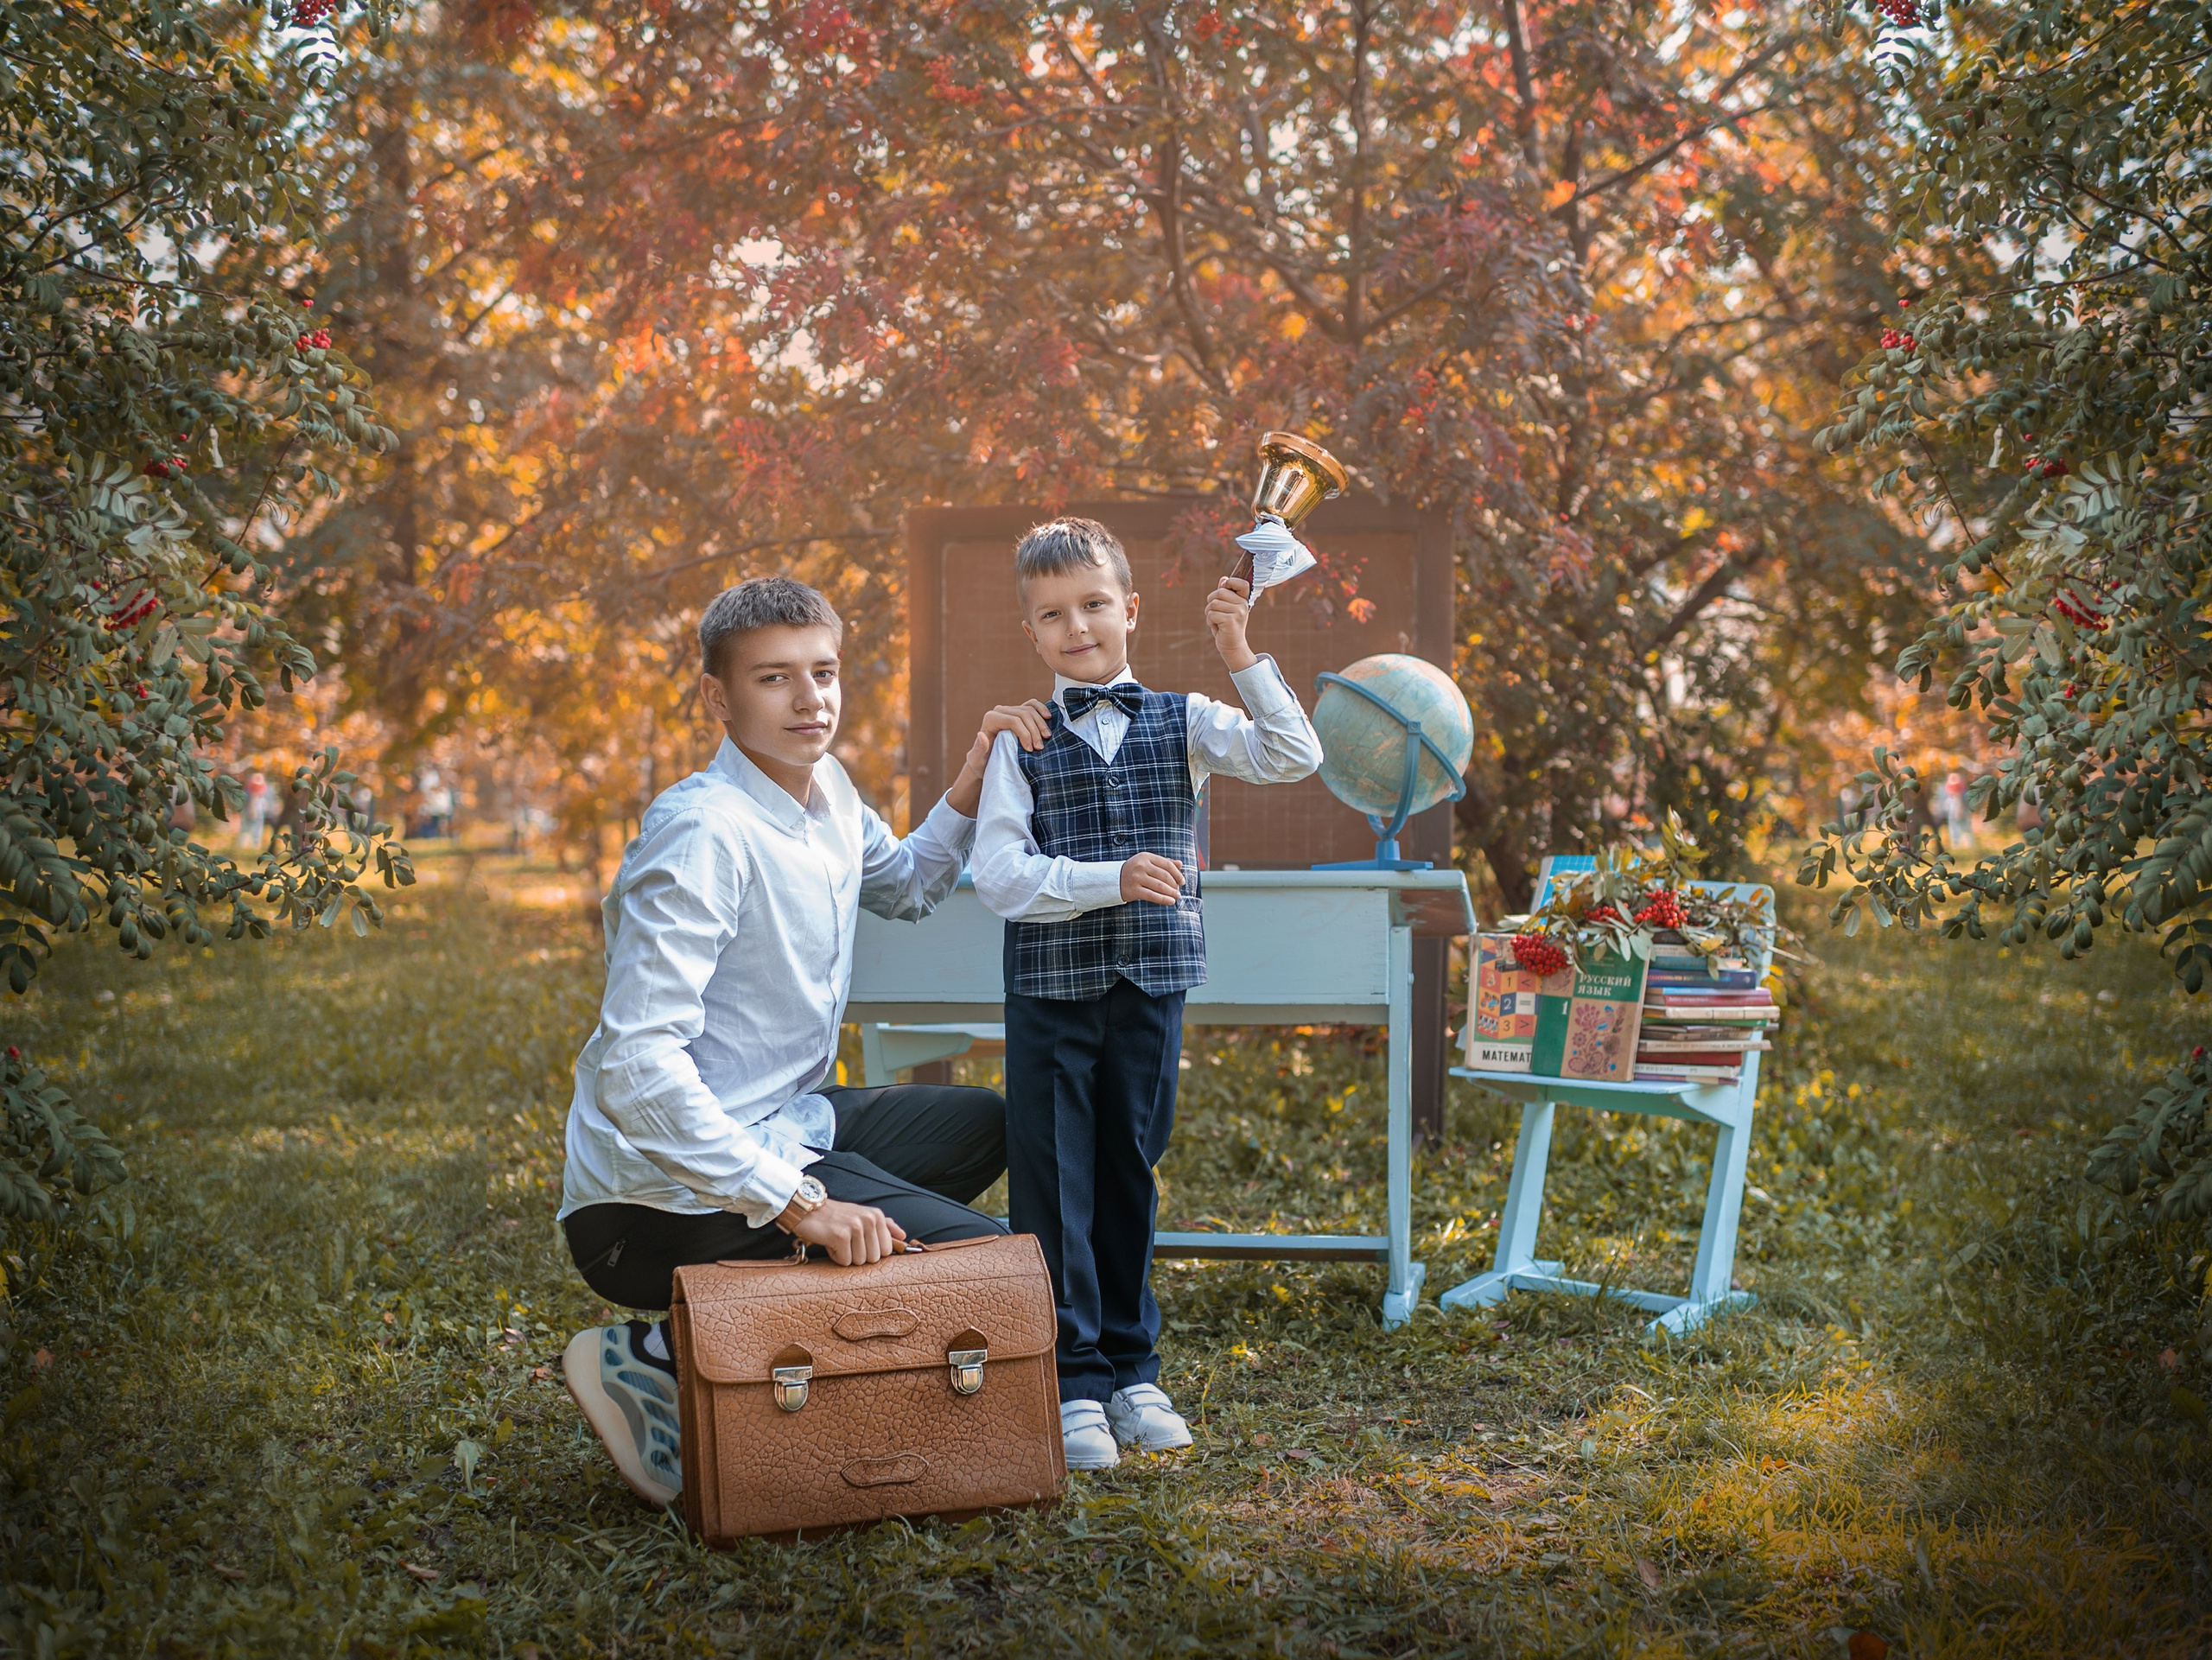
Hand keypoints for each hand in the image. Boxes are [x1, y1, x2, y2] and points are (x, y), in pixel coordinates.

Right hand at [784, 1197, 906, 1264]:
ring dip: (846, 1256)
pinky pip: (844, 1261)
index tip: (859, 1241)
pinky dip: (835, 1256)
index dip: (871, 1251)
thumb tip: (903, 1236)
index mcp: (877, 1216)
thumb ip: (885, 1225)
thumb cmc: (837, 1216)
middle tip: (846, 1241)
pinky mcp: (840, 1236)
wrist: (809, 1210)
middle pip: (873, 1259)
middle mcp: (869, 1220)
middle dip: (858, 1255)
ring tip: (838, 1240)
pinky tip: (830, 1242)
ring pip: (859, 1262)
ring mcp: (855, 1227)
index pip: (886, 1251)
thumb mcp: (863, 1215)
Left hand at [947, 698, 1053, 815]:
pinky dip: (1041, 709)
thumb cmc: (982, 763)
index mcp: (991, 719)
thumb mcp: (977, 760)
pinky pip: (1032, 705)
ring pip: (1030, 710)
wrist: (986, 762)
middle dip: (1035, 731)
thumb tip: (981, 734)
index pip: (1013, 720)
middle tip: (1040, 748)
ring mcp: (1010, 710)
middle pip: (1024, 714)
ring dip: (1041, 724)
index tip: (1030, 750)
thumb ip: (979, 749)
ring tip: (1046, 738)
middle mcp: (999, 711)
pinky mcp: (1018, 712)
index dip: (1025, 733)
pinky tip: (1049, 718)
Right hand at [1120, 851, 1184, 906]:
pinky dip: (1163, 899)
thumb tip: (1180, 864)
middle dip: (1174, 885)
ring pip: (1160, 886)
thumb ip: (1163, 862)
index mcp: (1146, 857)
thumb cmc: (1134, 871)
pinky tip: (1170, 902)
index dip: (1177, 874)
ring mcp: (1137, 878)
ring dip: (1171, 893)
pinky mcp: (1134, 890)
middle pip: (1164, 876)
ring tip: (1176, 896)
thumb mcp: (1147, 862)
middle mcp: (1141, 865)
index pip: (1167, 864)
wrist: (1113, 879)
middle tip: (1178, 891)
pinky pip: (1152, 895)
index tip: (1182, 881)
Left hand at [1206, 578, 1258, 672]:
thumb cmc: (1227, 626)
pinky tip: (1217, 627)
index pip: (1242, 583)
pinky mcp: (1230, 621)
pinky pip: (1211, 614)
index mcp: (1244, 600)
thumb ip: (1225, 593)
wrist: (1232, 646)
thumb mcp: (1226, 608)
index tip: (1224, 588)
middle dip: (1211, 602)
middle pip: (1219, 592)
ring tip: (1216, 621)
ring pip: (1213, 604)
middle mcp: (1243, 605)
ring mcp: (1238, 613)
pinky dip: (1210, 621)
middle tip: (1215, 613)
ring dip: (1209, 613)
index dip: (1230, 582)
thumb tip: (1223, 578)